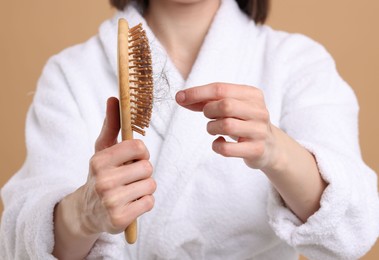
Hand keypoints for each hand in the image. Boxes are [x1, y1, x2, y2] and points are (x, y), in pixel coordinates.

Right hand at [78, 97, 155, 234]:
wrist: (87, 211)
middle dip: (143, 172)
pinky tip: (131, 203)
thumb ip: (112, 124)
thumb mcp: (102, 149)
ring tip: (129, 190)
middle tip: (129, 178)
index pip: (139, 147)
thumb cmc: (101, 174)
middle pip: (147, 167)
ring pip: (151, 185)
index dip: (141, 153)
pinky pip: (149, 202)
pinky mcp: (120, 219)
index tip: (133, 159)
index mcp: (99, 160)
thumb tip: (114, 98)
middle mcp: (103, 180)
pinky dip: (144, 202)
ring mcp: (111, 201)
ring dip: (145, 187)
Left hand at [176, 83, 277, 169]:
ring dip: (211, 128)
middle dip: (209, 111)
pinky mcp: (256, 150)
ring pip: (226, 126)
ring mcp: (259, 131)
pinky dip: (216, 146)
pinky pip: (226, 148)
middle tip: (209, 117)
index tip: (179, 97)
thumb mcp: (231, 106)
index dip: (197, 93)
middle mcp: (259, 111)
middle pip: (225, 105)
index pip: (221, 89)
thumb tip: (181, 97)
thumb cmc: (243, 122)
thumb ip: (207, 101)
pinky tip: (219, 142)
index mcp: (253, 95)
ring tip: (214, 130)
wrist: (270, 147)